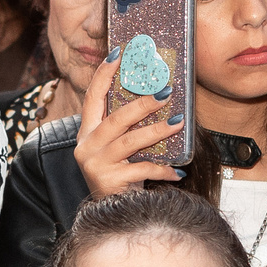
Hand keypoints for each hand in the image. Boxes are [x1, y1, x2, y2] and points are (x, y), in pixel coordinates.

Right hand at [71, 57, 184, 198]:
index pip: (92, 97)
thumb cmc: (120, 175)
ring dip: (156, 131)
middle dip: (142, 104)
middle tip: (165, 92)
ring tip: (179, 123)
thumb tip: (158, 95)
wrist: (110, 213)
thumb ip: (128, 127)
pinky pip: (141, 170)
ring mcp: (96, 165)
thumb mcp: (118, 148)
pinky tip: (177, 171)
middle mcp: (87, 147)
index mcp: (87, 133)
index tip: (118, 53)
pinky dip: (162, 169)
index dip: (103, 74)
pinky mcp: (109, 182)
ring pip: (129, 142)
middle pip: (116, 119)